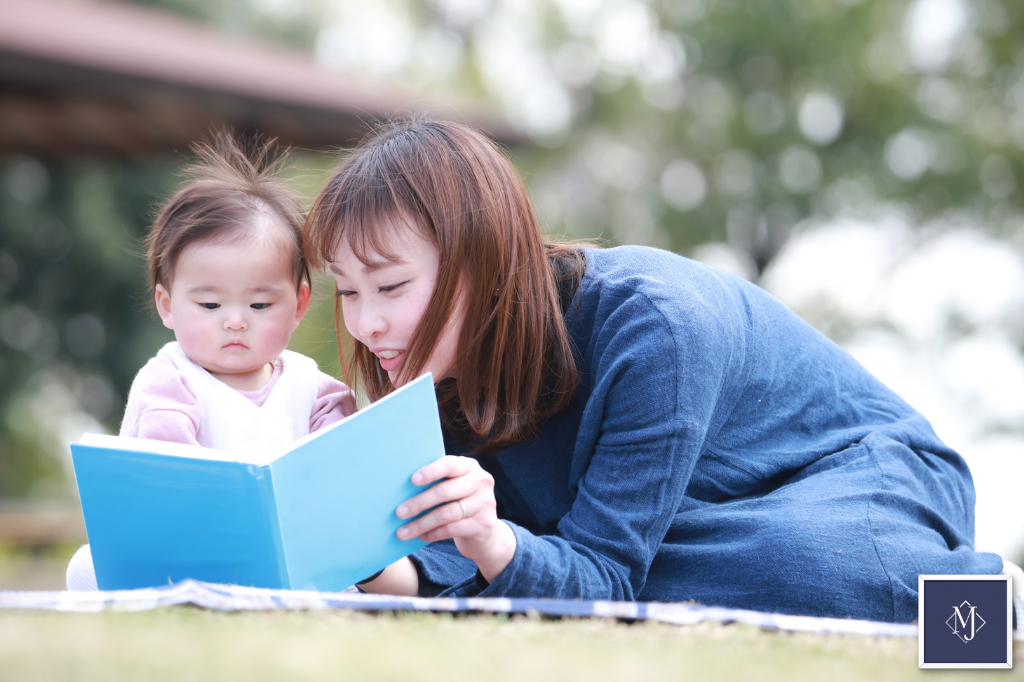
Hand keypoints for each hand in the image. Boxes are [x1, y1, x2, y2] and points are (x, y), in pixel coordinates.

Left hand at [395, 455, 515, 582]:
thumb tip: (402, 488)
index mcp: (470, 467)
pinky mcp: (483, 524)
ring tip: (402, 531)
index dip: (430, 472)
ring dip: (421, 523)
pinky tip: (421, 536)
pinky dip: (432, 534)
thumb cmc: (460, 503)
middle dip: (418, 503)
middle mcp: (481, 481)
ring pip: (445, 514)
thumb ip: (438, 482)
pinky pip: (451, 529)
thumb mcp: (454, 487)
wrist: (485, 532)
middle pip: (444, 491)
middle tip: (399, 512)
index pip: (449, 465)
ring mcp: (485, 503)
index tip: (412, 480)